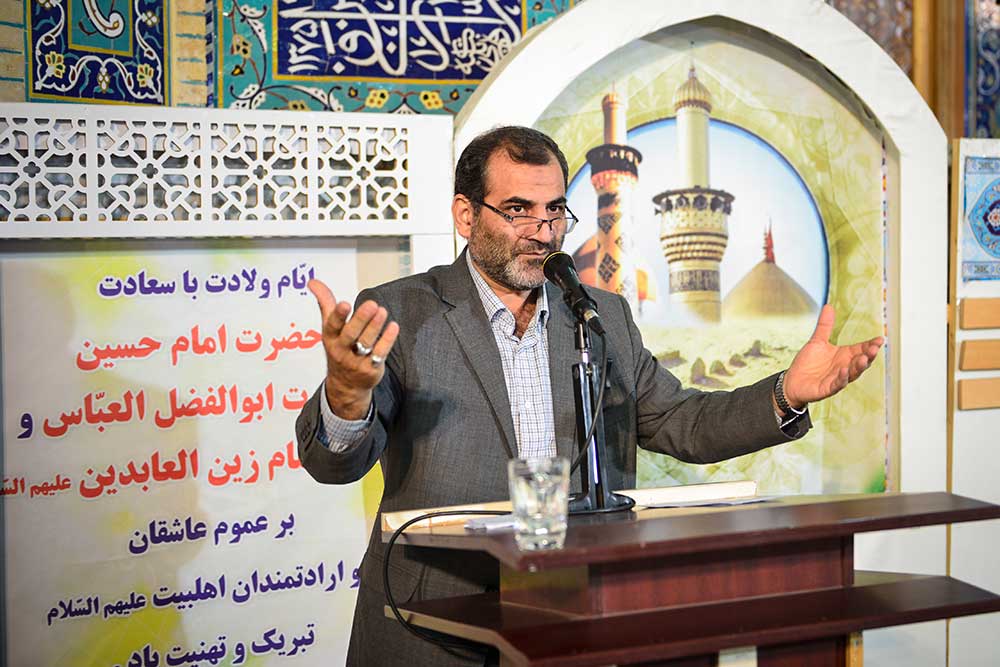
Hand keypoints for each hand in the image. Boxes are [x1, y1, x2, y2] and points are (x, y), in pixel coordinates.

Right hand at [309, 279, 399, 419]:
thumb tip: (313, 281)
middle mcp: (342, 350)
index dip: (338, 315)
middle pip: (351, 334)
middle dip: (361, 320)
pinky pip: (380, 354)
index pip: (332, 325)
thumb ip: (324, 302)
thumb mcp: (329, 327)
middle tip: (372, 305)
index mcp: (330, 337)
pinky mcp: (371, 368)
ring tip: (382, 311)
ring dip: (375, 327)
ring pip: (366, 343)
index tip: (344, 304)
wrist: (345, 385)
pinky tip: (393, 327)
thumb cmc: (339, 349)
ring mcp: (356, 361)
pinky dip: (387, 340)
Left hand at [782, 304, 882, 408]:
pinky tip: (844, 371)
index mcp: (844, 356)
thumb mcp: (817, 341)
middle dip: (868, 355)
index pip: (861, 349)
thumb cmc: (807, 363)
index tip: (880, 339)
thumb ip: (824, 326)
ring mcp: (837, 379)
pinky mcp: (827, 389)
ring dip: (858, 366)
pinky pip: (837, 384)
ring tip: (863, 358)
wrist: (792, 382)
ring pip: (853, 374)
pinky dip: (842, 378)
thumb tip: (829, 306)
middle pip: (861, 361)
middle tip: (874, 348)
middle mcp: (844, 367)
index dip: (871, 345)